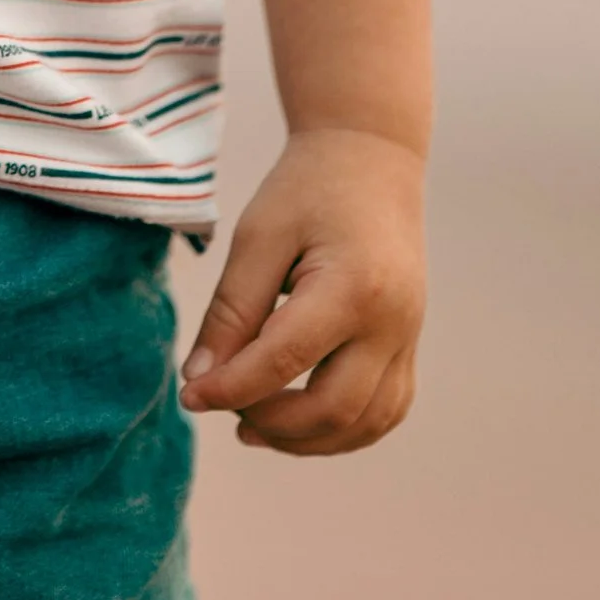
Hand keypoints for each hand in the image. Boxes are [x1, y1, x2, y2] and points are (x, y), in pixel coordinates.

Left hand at [178, 127, 424, 455]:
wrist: (371, 159)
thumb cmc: (306, 190)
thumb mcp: (258, 237)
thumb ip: (230, 311)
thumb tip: (199, 379)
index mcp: (352, 288)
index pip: (284, 361)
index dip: (230, 388)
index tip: (189, 396)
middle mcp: (392, 322)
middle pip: (333, 409)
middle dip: (271, 422)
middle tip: (221, 405)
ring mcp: (409, 337)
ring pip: (365, 423)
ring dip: (307, 440)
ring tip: (253, 425)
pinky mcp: (410, 344)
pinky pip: (386, 411)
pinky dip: (343, 430)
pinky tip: (300, 421)